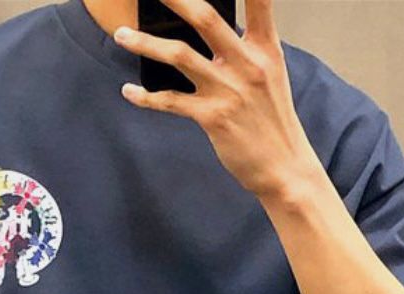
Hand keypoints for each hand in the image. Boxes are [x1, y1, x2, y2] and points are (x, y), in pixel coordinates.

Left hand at [113, 0, 320, 199]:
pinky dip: (146, 97)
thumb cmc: (272, 120)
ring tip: (120, 34)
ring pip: (179, 55)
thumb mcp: (270, 74)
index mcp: (264, 48)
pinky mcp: (212, 117)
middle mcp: (246, 63)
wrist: (282, 167)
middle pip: (205, 17)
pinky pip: (170, 101)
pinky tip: (129, 91)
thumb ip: (245, 48)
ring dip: (145, 43)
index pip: (259, 0)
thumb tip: (211, 29)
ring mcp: (227, 90)